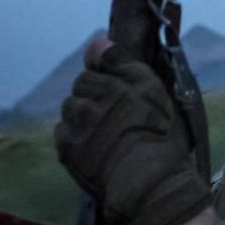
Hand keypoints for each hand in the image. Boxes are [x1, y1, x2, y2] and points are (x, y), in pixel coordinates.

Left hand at [55, 39, 211, 224]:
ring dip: (82, 119)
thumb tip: (95, 40)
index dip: (107, 83)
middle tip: (116, 121)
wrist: (149, 185)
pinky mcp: (67, 149)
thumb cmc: (161, 139)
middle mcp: (91, 99)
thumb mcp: (155, 93)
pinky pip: (64, 134)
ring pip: (71, 110)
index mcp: (115, 83)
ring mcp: (76, 125)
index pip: (95, 69)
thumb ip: (124, 63)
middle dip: (93, 100)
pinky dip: (75, 139)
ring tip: (105, 137)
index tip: (120, 99)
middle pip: (81, 89)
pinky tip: (95, 151)